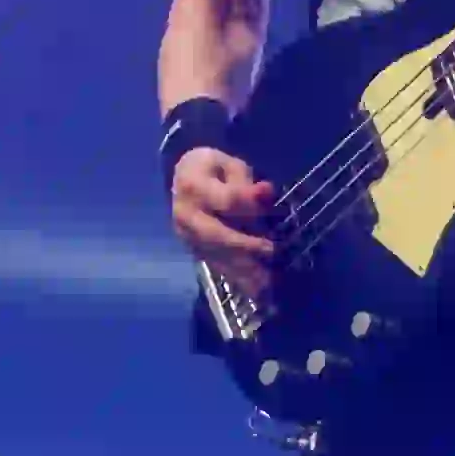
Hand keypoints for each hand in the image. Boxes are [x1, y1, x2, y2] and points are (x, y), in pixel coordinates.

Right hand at [170, 146, 277, 300]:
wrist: (182, 179)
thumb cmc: (212, 169)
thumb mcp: (229, 164)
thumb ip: (245, 181)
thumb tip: (266, 192)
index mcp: (194, 186)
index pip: (226, 200)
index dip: (250, 205)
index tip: (272, 204)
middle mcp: (186, 214)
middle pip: (215, 235)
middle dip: (244, 245)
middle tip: (271, 251)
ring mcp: (187, 237)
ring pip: (216, 255)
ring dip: (243, 269)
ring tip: (268, 281)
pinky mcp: (194, 250)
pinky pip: (217, 266)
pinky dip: (237, 278)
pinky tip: (256, 291)